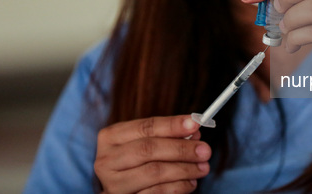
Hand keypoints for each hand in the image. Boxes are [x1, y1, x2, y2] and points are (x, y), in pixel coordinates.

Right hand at [94, 115, 210, 193]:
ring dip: (185, 169)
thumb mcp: (148, 141)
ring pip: (154, 172)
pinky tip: (190, 182)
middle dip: (181, 149)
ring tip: (203, 167)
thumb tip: (194, 132)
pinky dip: (178, 187)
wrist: (124, 187)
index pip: (146, 126)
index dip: (172, 125)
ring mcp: (113, 184)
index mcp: (111, 137)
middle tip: (205, 150)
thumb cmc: (138, 160)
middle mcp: (107, 160)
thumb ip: (168, 135)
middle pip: (148, 149)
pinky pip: (156, 193)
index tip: (196, 124)